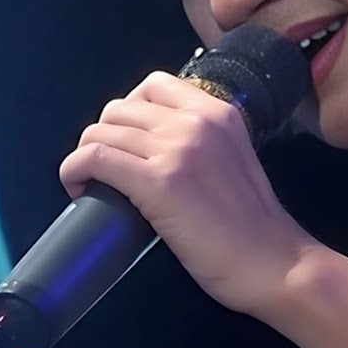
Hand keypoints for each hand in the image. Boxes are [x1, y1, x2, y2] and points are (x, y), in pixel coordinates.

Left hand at [59, 71, 318, 317]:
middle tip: (109, 169)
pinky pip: (94, 158)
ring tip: (91, 183)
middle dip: (104, 136)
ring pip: (101, 131)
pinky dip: (74, 170)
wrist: (273, 263)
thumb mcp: (235, 159)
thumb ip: (204, 142)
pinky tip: (78, 187)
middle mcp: (196, 121)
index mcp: (219, 112)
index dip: (129, 111)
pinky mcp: (158, 182)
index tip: (128, 141)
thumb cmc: (256, 226)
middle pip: (120, 108)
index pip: (154, 85)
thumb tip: (157, 145)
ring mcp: (177, 149)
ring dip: (85, 156)